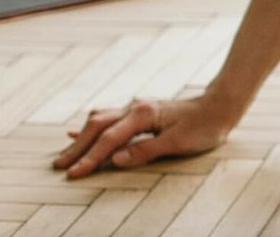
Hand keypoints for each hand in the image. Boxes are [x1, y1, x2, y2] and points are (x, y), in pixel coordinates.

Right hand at [51, 95, 234, 177]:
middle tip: (59, 166)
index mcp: (144, 114)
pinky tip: (77, 133)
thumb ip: (145, 151)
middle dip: (78, 148)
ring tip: (65, 155)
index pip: (110, 139)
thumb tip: (114, 160)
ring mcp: (136, 108)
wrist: (219, 106)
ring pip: (100, 122)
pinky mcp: (139, 113)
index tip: (74, 173)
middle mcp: (135, 108)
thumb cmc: (204, 126)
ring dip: (82, 138)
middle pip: (98, 127)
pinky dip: (92, 129)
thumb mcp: (178, 143)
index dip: (91, 157)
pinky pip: (108, 119)